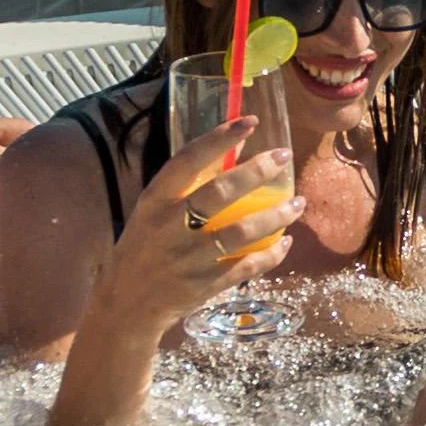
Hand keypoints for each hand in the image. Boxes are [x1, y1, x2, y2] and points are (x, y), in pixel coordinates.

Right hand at [76, 122, 274, 352]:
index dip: (220, 138)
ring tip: (297, 203)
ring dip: (275, 216)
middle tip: (284, 156)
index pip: (188, 160)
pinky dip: (271, 254)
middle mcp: (169, 226)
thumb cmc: (144, 248)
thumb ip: (185, 185)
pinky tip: (285, 242)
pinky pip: (246, 267)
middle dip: (257, 172)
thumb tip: (234, 148)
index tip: (249, 121)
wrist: (128, 304)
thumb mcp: (152, 212)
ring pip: (241, 232)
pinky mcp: (204, 285)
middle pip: (220, 192)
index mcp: (154, 201)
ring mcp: (188, 258)